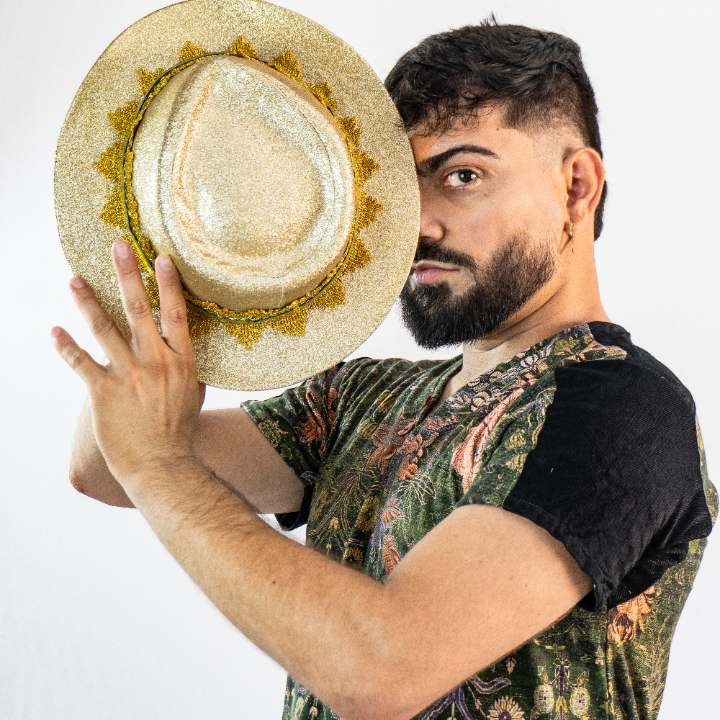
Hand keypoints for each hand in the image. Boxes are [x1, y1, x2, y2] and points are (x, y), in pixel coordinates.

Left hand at [52, 242, 203, 489]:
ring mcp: (129, 376)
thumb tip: (185, 345)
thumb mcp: (194, 393)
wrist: (162, 464)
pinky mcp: (103, 392)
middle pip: (140, 311)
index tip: (161, 258)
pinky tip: (54, 330)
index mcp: (182, 362)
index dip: (168, 285)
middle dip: (128, 275)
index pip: (176, 314)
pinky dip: (65, 345)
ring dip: (88, 301)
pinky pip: (80, 362)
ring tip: (75, 279)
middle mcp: (156, 363)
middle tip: (118, 247)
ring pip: (104, 330)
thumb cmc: (179, 429)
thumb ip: (188, 365)